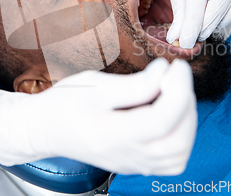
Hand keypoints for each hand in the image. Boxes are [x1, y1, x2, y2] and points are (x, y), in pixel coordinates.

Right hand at [0, 58, 196, 175]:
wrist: (44, 128)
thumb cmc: (62, 105)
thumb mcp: (93, 86)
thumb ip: (133, 85)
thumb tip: (165, 73)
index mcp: (110, 135)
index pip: (161, 120)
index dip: (178, 91)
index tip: (177, 66)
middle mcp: (124, 156)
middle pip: (177, 141)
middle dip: (185, 104)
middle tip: (173, 77)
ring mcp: (131, 164)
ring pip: (179, 154)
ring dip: (186, 120)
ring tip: (171, 93)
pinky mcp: (135, 163)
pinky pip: (171, 159)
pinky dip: (180, 135)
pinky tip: (168, 112)